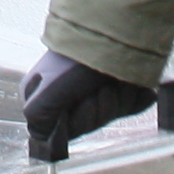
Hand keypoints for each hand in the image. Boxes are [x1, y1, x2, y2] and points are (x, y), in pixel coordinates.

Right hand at [20, 51, 173, 164]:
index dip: (76, 119)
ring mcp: (100, 89)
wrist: (114, 29)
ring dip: (116, 98)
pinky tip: (128, 78)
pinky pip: (134, 104)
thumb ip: (39, 119)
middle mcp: (73, 95)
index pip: (63, 131)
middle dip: (98, 108)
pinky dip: (133, 94)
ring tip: (111, 77)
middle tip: (97, 86)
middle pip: (91, 123)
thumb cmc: (76, 59)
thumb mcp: (48, 90)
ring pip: (113, 113)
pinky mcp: (125, 86)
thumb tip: (40, 144)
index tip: (78, 102)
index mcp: (47, 95)